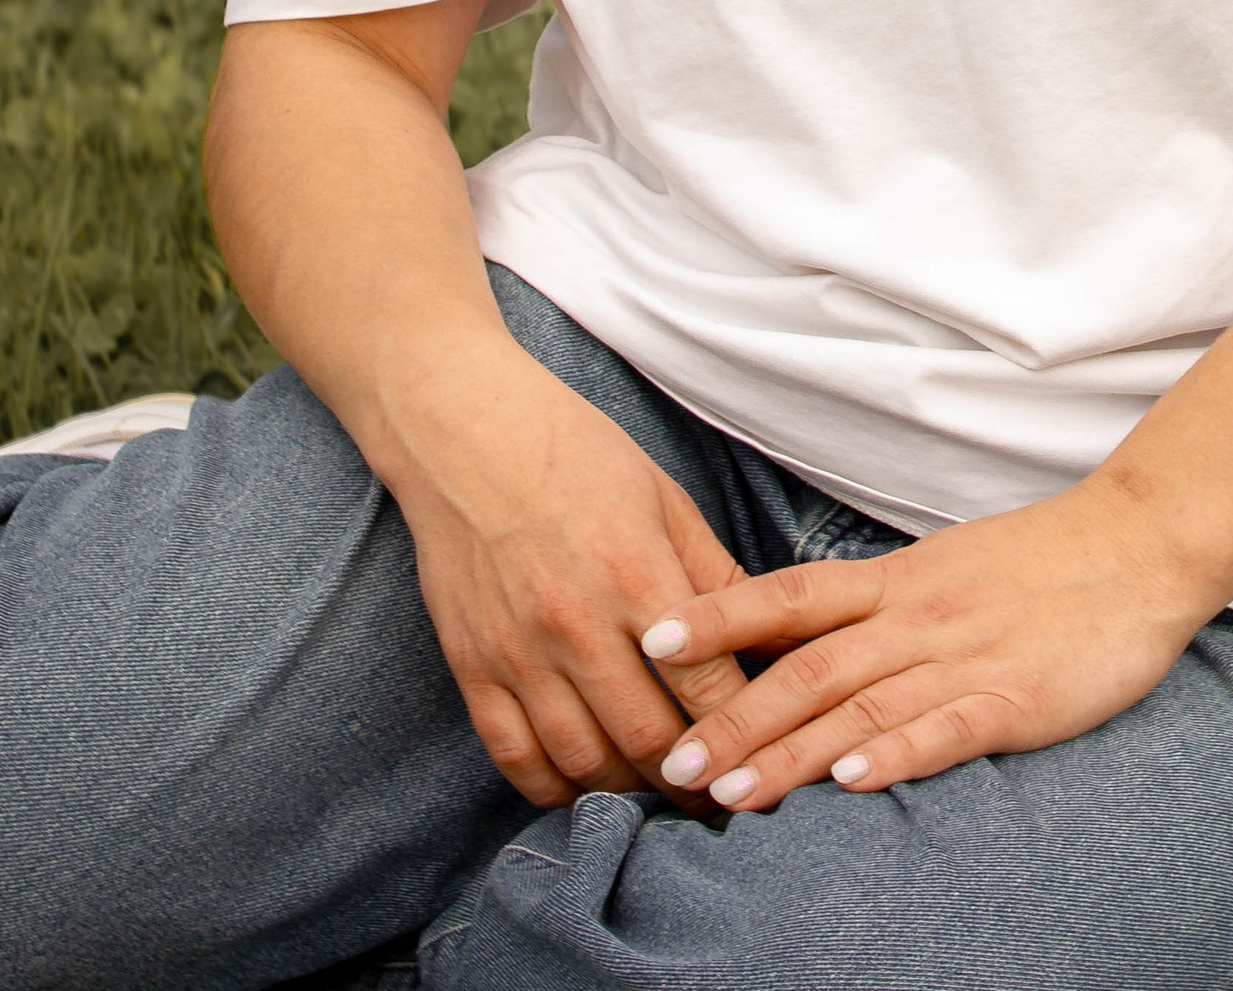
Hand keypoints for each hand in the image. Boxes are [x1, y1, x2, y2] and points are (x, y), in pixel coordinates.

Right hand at [383, 335, 752, 808]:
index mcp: (635, 574)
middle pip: (647, 740)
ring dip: (630, 795)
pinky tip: (586, 792)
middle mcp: (576, 624)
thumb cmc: (576, 453)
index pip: (704, 683)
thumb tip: (762, 636)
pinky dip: (554, 790)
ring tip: (664, 800)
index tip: (766, 749)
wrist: (465, 433)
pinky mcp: (473, 667)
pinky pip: (515, 757)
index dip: (742, 728)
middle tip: (725, 796)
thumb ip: (711, 572)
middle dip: (695, 781)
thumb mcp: (663, 497)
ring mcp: (518, 652)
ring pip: (583, 762)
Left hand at [640, 480, 1218, 809]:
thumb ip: (876, 608)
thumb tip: (798, 641)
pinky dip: (898, 756)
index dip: (720, 616)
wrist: (1139, 545)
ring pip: (861, 707)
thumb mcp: (943, 571)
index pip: (790, 596)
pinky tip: (854, 785)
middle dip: (733, 718)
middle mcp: (916, 616)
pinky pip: (946, 728)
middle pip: (808, 668)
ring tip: (731, 794)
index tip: (651, 638)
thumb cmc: (1039, 565)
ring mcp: (963, 657)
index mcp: (898, 581)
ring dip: (790, 753)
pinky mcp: (1015, 696)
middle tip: (668, 762)